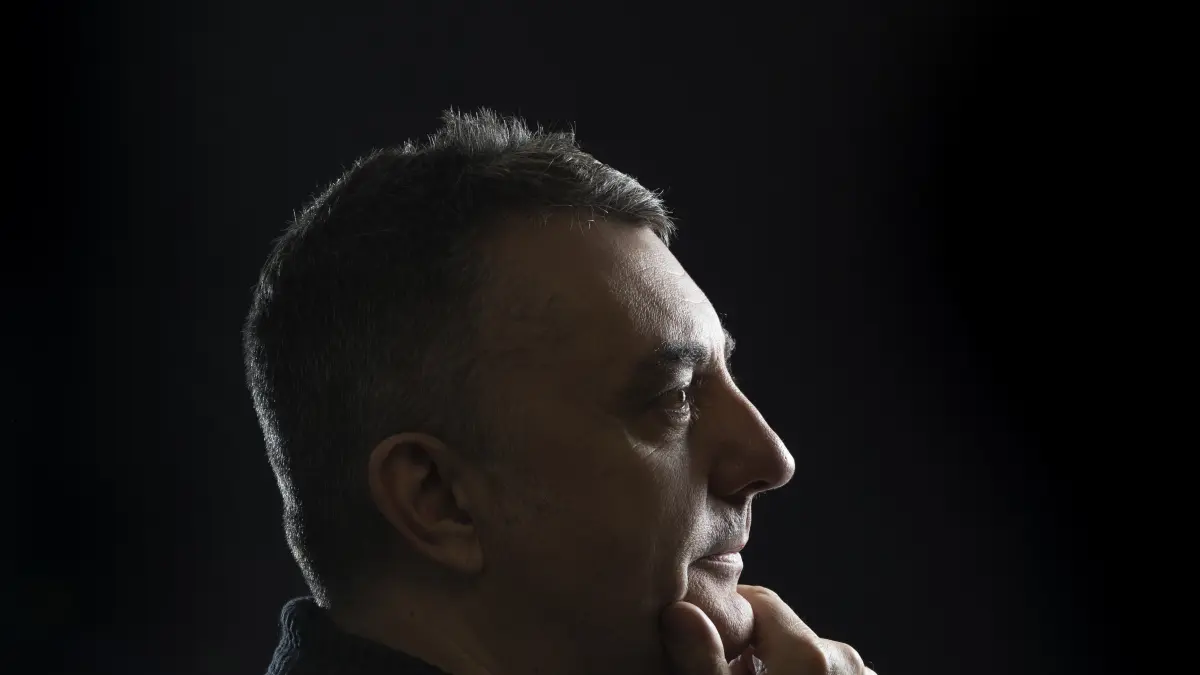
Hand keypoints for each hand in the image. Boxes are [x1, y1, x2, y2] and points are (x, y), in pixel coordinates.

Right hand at [661, 585, 875, 674]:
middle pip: (780, 629)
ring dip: (772, 665)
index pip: (758, 601)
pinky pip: (822, 671)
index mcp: (811, 655)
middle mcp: (846, 660)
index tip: (701, 638)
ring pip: (801, 652)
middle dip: (747, 645)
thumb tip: (679, 611)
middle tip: (720, 669)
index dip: (723, 615)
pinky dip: (795, 674)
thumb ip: (704, 662)